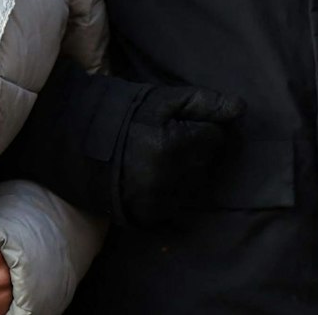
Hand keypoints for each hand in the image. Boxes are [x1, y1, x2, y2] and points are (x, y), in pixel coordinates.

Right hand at [118, 85, 246, 227]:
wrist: (76, 143)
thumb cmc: (121, 116)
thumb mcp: (160, 99)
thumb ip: (202, 102)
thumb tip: (241, 109)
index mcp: (174, 145)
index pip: (216, 137)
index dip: (201, 128)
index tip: (180, 124)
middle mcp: (170, 178)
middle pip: (208, 163)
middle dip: (196, 150)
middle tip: (169, 140)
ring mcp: (160, 201)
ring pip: (197, 187)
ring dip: (187, 174)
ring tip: (161, 159)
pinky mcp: (151, 217)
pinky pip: (180, 208)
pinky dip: (173, 195)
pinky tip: (156, 180)